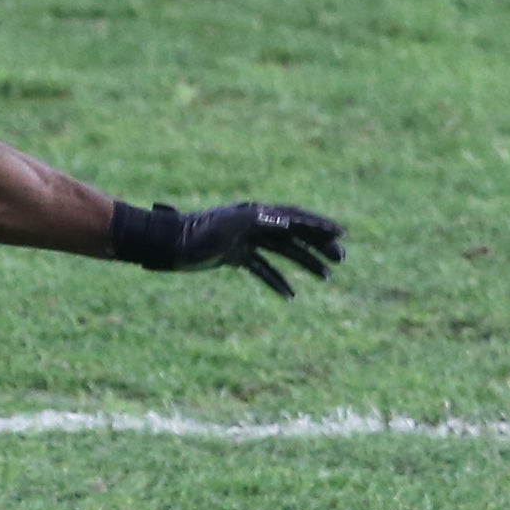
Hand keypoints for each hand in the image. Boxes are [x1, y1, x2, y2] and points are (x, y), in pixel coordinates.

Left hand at [111, 199, 344, 297]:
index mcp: (257, 213)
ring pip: (283, 252)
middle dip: (319, 245)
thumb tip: (287, 221)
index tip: (342, 233)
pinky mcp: (234, 256)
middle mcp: (254, 224)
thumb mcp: (228, 225)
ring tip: (327, 277)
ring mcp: (245, 240)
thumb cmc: (195, 234)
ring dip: (306, 263)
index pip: (296, 218)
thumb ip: (256, 220)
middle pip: (295, 234)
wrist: (167, 244)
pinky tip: (290, 296)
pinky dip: (277, 281)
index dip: (320, 225)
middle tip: (342, 258)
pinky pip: (262, 268)